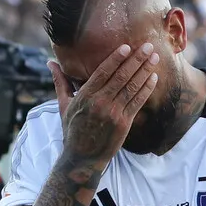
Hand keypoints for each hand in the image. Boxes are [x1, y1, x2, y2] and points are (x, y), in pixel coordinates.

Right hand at [48, 42, 159, 165]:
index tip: (128, 46)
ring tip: (155, 57)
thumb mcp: (63, 105)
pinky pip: (138, 102)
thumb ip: (60, 81)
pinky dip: (147, 89)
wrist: (82, 159)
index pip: (103, 72)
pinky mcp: (124, 124)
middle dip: (137, 60)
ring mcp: (113, 114)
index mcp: (85, 96)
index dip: (117, 58)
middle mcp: (100, 103)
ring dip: (145, 71)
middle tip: (149, 46)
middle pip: (122, 77)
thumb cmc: (72, 130)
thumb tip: (50, 63)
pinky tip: (154, 77)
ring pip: (132, 87)